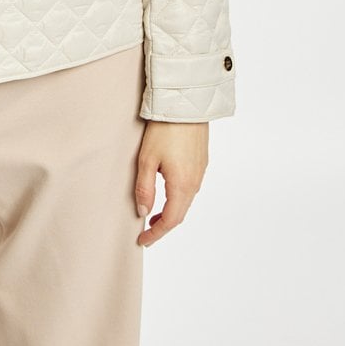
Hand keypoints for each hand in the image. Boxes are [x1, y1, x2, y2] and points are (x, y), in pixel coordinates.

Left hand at [134, 121, 208, 247]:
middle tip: (146, 231)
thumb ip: (144, 189)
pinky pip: (190, 188)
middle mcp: (195, 182)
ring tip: (153, 214)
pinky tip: (167, 192)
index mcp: (182, 185)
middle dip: (163, 225)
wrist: (187, 104)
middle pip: (180, 213)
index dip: (157, 233)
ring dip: (171, 211)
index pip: (171, 220)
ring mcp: (200, 172)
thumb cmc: (165, 130)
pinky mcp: (201, 162)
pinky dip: (178, 198)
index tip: (143, 240)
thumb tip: (143, 212)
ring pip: (186, 201)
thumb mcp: (147, 160)